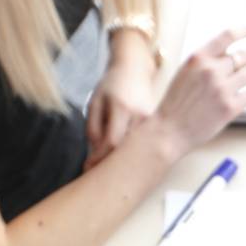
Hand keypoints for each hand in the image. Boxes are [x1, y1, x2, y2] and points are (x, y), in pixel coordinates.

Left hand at [84, 30, 157, 168]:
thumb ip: (94, 127)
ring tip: (110, 171)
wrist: (135, 68)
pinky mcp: (157, 125)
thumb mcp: (96, 102)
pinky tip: (124, 159)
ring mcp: (152, 121)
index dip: (100, 159)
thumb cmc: (112, 84)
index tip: (89, 168)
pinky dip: (132, 154)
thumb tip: (95, 153)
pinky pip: (143, 145)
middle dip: (112, 165)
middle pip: (127, 150)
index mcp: (122, 107)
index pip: (112, 142)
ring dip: (123, 162)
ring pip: (136, 150)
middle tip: (99, 176)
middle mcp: (141, 116)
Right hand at [150, 28, 245, 161]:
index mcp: (199, 58)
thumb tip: (225, 56)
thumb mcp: (185, 73)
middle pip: (242, 55)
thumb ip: (204, 63)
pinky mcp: (230, 108)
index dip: (242, 32)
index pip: (226, 37)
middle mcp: (212, 70)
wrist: (171, 129)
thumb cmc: (175, 104)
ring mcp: (223, 89)